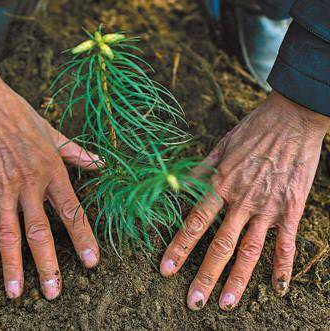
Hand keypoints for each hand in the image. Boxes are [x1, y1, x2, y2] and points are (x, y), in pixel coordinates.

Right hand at [0, 46, 99, 299]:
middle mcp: (29, 185)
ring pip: (8, 234)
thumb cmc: (20, 116)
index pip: (72, 212)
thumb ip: (77, 153)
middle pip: (40, 232)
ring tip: (17, 293)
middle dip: (48, 265)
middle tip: (53, 292)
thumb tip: (100, 163)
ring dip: (13, 266)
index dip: (83, 238)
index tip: (91, 262)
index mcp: (52, 172)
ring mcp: (1, 189)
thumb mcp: (54, 133)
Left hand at [160, 91, 329, 309]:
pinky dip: (282, 267)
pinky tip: (277, 289)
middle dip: (205, 276)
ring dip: (237, 280)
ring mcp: (268, 207)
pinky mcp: (291, 209)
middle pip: (220, 245)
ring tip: (226, 304)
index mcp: (221, 184)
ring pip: (250, 251)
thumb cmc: (253, 130)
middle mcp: (242, 200)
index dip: (179, 248)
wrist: (293, 118)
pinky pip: (286, 243)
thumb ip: (200, 170)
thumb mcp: (220, 145)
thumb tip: (178, 185)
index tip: (167, 269)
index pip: (195, 222)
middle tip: (193, 302)